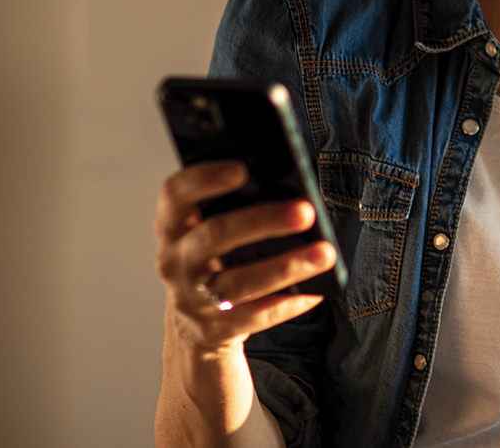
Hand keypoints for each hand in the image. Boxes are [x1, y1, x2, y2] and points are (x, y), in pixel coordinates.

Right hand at [153, 160, 337, 355]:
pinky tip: (315, 291)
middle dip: (263, 221)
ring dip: (286, 266)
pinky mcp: (213, 330)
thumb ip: (235, 209)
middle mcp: (175, 262)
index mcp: (173, 227)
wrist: (196, 325)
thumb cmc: (217, 260)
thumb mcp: (213, 232)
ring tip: (326, 254)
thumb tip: (290, 192)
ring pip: (238, 282)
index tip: (242, 169)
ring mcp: (191, 299)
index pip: (175, 195)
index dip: (203, 179)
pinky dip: (287, 303)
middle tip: (306, 211)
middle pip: (214, 235)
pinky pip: (255, 316)